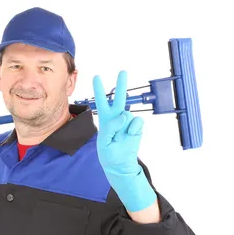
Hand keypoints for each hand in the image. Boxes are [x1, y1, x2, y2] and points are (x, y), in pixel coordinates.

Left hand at [92, 70, 155, 211]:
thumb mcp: (105, 142)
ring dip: (125, 125)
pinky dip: (134, 129)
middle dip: (121, 84)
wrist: (121, 163)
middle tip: (123, 71)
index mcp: (105, 120)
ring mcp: (127, 121)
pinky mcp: (136, 126)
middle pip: (119, 98)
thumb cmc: (109, 153)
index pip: (101, 102)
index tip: (96, 76)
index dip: (98, 90)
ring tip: (122, 136)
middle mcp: (116, 117)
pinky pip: (137, 122)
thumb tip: (123, 115)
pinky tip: (130, 135)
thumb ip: (111, 128)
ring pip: (128, 114)